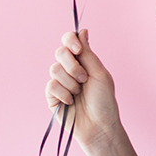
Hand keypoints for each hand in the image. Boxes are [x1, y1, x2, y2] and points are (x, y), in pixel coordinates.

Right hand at [46, 29, 120, 151]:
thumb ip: (88, 53)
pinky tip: (71, 102)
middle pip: (59, 52)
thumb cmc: (104, 101)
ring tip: (79, 94)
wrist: (99, 125)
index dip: (70, 41)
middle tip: (84, 79)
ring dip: (71, 82)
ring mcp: (59, 82)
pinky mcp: (51, 96)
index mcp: (82, 61)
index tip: (78, 50)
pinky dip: (64, 94)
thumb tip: (82, 30)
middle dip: (72, 66)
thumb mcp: (99, 74)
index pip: (69, 41)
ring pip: (54, 69)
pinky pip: (51, 85)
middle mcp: (69, 69)